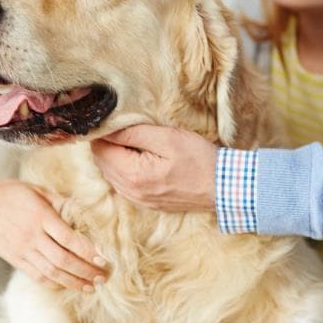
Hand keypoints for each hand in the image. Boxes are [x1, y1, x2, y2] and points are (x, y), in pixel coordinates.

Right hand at [0, 181, 106, 290]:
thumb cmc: (9, 194)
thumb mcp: (36, 189)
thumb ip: (60, 201)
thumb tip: (84, 210)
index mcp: (40, 216)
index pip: (69, 239)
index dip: (88, 251)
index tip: (103, 259)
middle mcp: (32, 236)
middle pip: (63, 260)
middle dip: (85, 271)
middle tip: (102, 277)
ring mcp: (22, 251)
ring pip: (51, 272)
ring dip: (73, 282)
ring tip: (90, 287)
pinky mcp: (15, 260)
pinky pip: (37, 276)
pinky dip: (54, 283)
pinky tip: (67, 285)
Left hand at [90, 124, 217, 212]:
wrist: (222, 187)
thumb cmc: (198, 159)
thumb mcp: (167, 138)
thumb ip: (134, 133)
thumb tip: (108, 129)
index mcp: (133, 175)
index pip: (100, 150)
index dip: (104, 132)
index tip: (114, 120)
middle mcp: (131, 192)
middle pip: (102, 162)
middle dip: (108, 143)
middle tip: (124, 126)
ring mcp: (138, 200)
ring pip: (111, 174)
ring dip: (116, 156)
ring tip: (133, 140)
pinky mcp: (146, 203)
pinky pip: (123, 184)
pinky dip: (124, 169)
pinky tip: (139, 158)